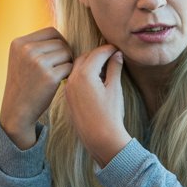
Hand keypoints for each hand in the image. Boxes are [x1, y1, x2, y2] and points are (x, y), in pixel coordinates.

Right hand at [0, 27, 73, 148]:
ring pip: (67, 53)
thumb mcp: (21, 59)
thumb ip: (36, 45)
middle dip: (64, 55)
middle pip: (61, 42)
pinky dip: (69, 74)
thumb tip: (63, 35)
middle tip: (59, 68)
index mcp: (19, 43)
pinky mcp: (49, 77)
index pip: (51, 31)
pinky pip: (70, 67)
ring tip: (58, 75)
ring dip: (67, 64)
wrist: (17, 110)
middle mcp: (27, 50)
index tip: (58, 55)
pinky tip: (60, 82)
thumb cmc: (24, 83)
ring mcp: (38, 63)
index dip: (60, 42)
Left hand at [63, 45, 128, 165]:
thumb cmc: (110, 114)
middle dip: (98, 54)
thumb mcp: (115, 88)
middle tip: (112, 54)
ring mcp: (68, 88)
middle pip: (85, 57)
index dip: (109, 49)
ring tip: (105, 66)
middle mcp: (73, 79)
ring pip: (78, 67)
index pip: (97, 53)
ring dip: (90, 63)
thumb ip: (114, 68)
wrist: (99, 138)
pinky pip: (74, 78)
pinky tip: (95, 79)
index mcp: (85, 74)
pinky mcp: (68, 97)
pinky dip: (84, 73)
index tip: (118, 48)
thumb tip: (117, 55)